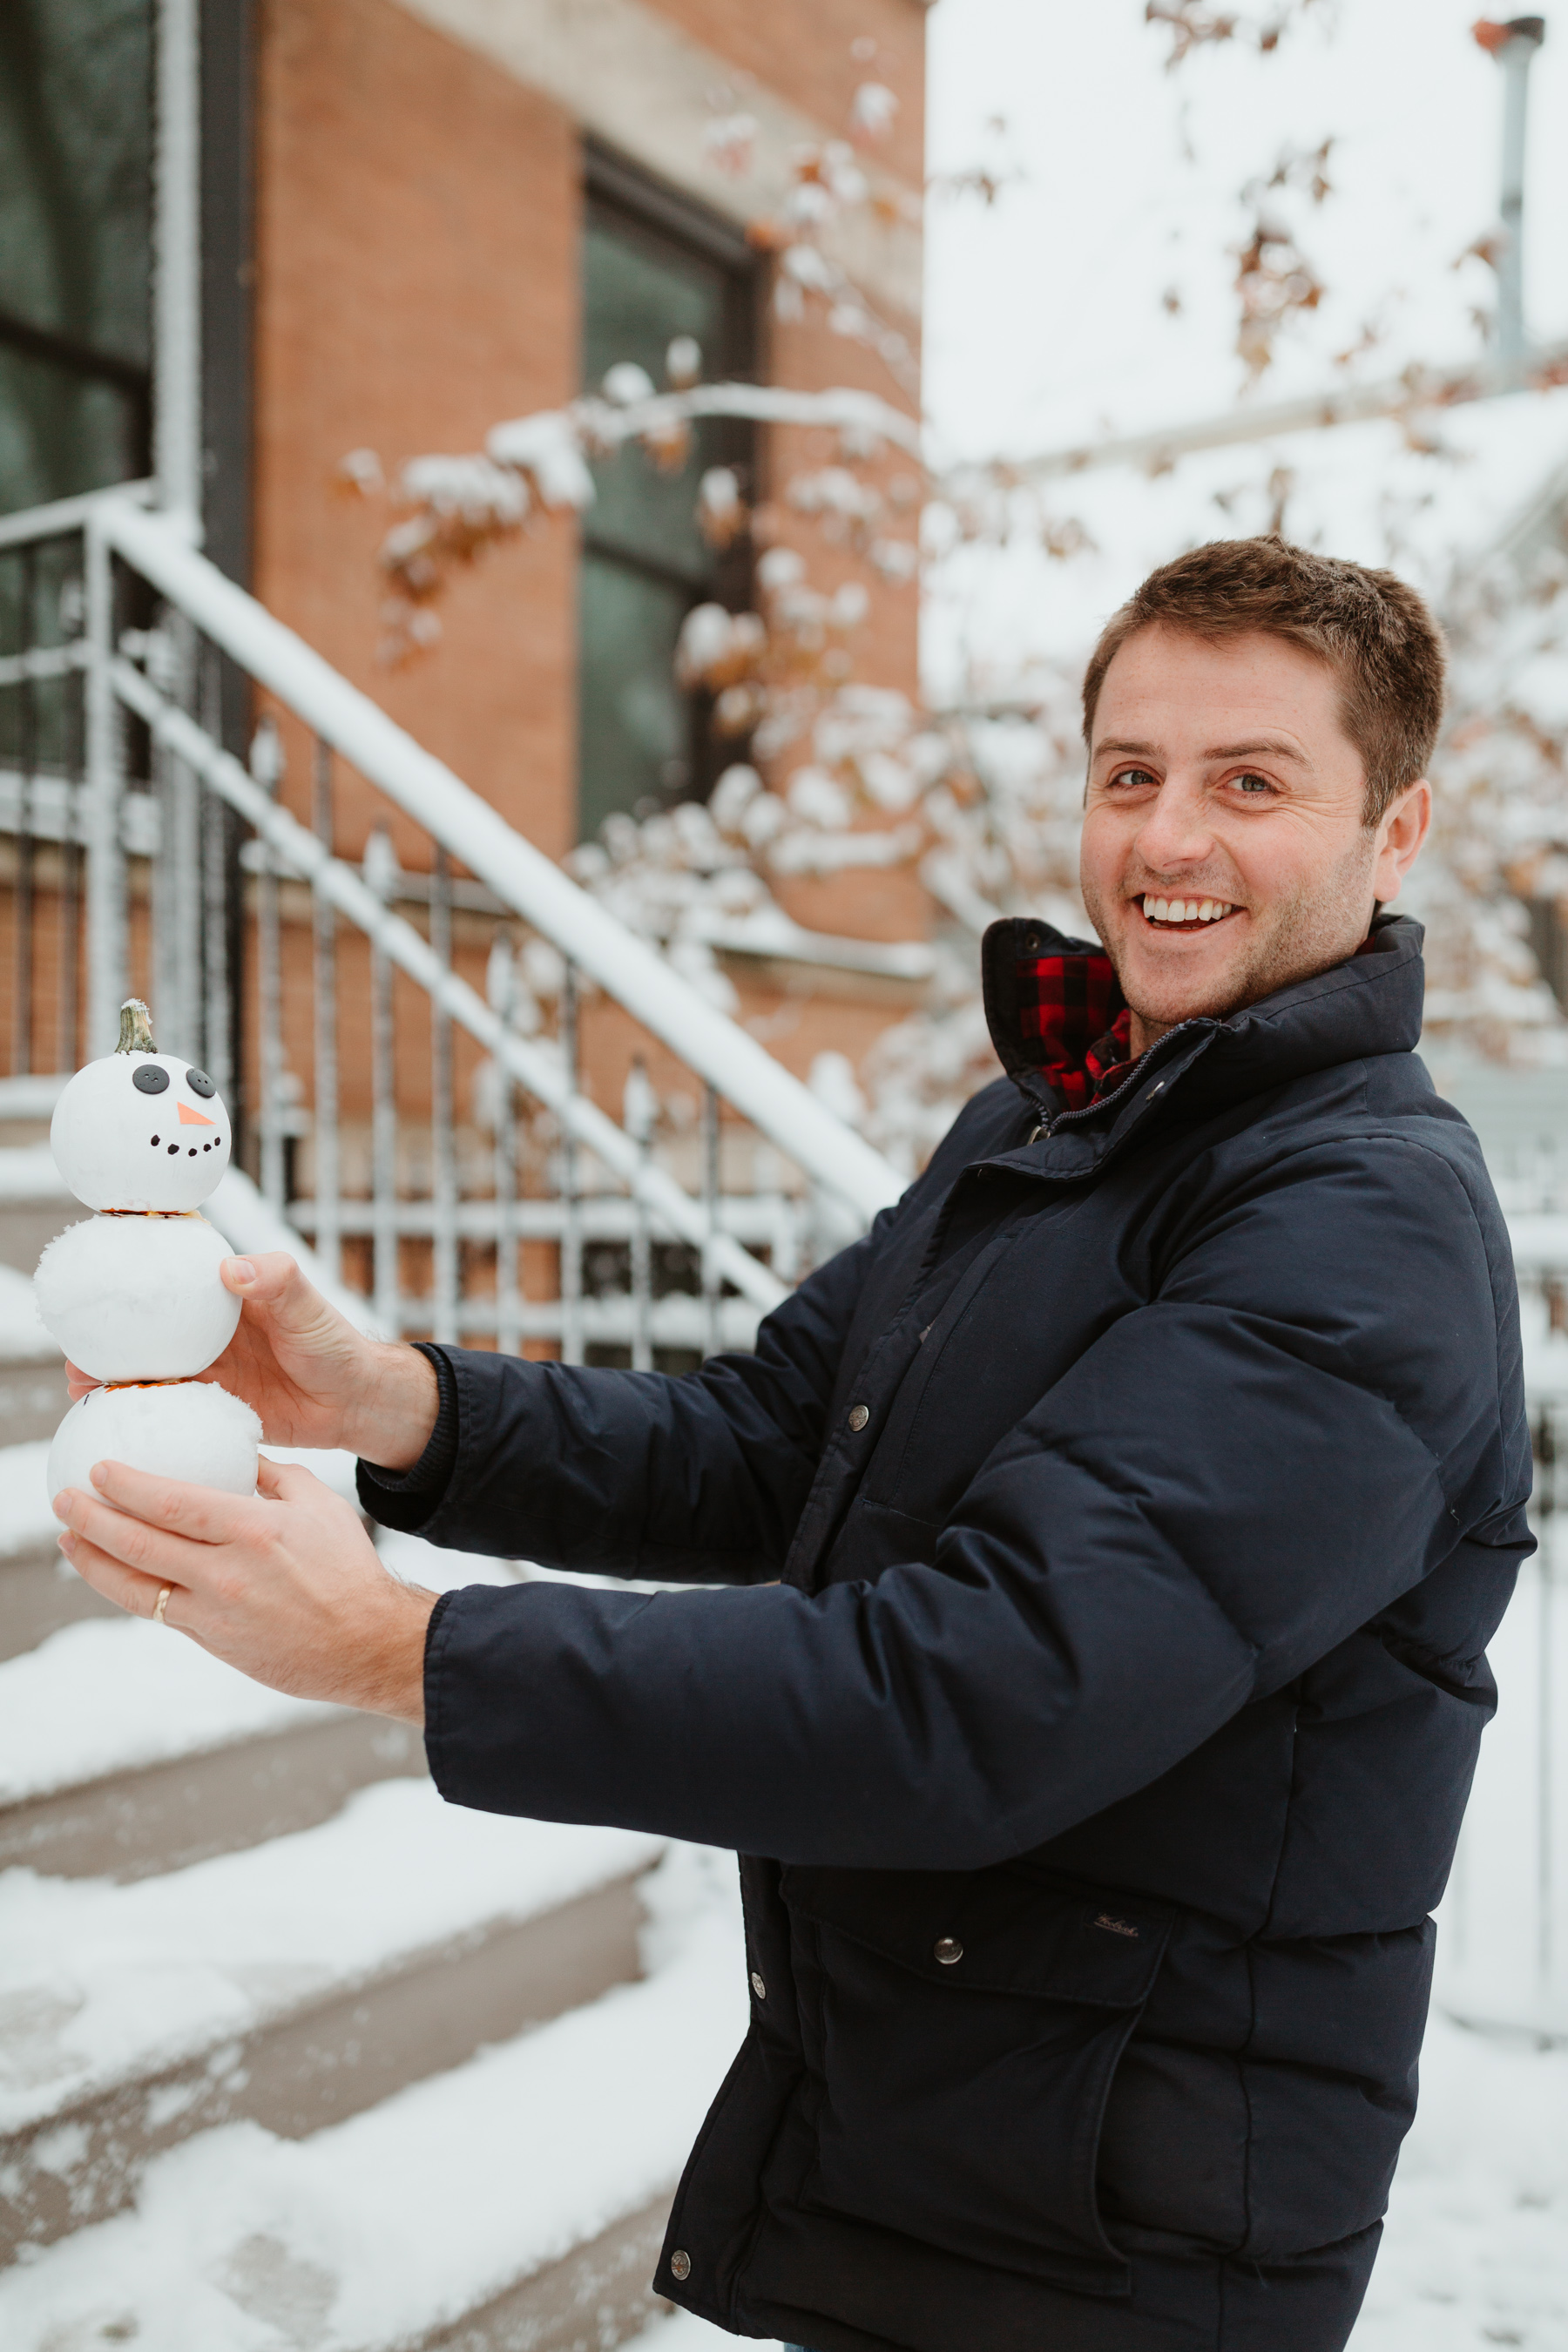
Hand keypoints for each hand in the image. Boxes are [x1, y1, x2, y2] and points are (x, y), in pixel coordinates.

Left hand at [54, 1456, 435, 1720]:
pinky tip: (112, 1574)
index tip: (99, 1470)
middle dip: (92, 1520)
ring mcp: (217, 1613)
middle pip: (141, 1543)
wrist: (366, 1642)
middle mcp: (229, 1572)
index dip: (127, 1486)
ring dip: (93, 1561)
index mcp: (255, 1530)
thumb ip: (274, 1477)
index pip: (173, 1503)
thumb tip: (239, 1456)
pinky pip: (159, 1612)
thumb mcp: (319, 1505)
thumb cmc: (348, 1569)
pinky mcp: (214, 1642)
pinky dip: (128, 1589)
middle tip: (64, 1500)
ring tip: (68, 1539)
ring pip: (136, 1586)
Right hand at [64, 1251, 439, 1468]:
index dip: (128, 1279)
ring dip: (110, 1379)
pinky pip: (166, 1411)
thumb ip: (276, 1281)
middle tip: (73, 1349)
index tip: (91, 1281)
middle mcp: (204, 1331)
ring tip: (79, 1391)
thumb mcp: (308, 1305)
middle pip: (143, 1330)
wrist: (354, 1403)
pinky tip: (113, 1426)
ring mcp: (205, 1370)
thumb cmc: (335, 1343)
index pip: (167, 1279)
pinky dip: (138, 1416)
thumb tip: (233, 1268)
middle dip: (103, 1338)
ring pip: (146, 1372)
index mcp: (221, 1295)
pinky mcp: (209, 1407)